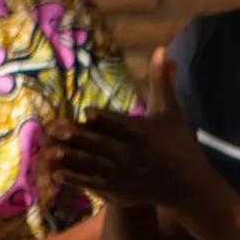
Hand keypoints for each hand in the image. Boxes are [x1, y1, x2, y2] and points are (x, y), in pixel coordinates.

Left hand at [48, 46, 208, 207]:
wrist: (188, 185)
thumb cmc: (178, 143)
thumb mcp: (170, 111)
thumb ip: (161, 81)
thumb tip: (162, 49)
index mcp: (143, 133)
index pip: (122, 124)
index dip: (106, 118)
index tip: (87, 111)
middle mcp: (131, 153)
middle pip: (103, 144)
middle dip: (80, 138)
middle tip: (57, 130)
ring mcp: (123, 174)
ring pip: (94, 165)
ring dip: (73, 159)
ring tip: (52, 151)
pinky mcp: (118, 189)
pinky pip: (94, 184)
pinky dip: (76, 180)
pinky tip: (57, 175)